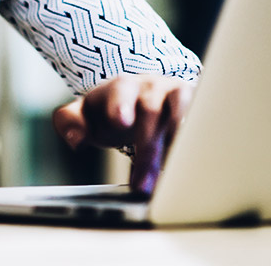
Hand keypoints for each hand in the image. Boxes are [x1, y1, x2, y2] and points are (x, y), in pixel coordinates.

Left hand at [52, 73, 194, 193]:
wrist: (144, 97)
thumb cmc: (112, 110)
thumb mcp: (86, 114)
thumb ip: (69, 123)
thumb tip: (75, 140)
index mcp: (121, 87)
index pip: (120, 91)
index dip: (120, 105)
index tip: (121, 121)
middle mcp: (150, 86)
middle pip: (151, 111)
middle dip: (147, 149)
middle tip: (141, 185)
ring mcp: (175, 94)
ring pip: (180, 114)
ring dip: (174, 146)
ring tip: (168, 176)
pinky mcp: (196, 104)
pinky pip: (200, 119)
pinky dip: (195, 141)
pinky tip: (188, 164)